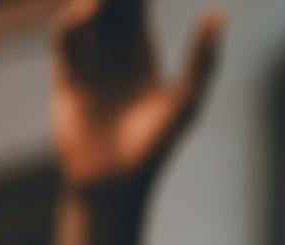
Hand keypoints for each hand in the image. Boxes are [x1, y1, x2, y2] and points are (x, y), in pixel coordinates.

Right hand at [50, 0, 223, 194]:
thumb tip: (219, 14)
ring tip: (104, 0)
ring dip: (94, 0)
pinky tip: (90, 14)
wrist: (113, 185)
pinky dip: (74, 20)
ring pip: (87, 12)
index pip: (139, 2)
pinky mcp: (66, 77)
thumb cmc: (154, 149)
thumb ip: (202, 60)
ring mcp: (88, 63)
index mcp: (141, 52)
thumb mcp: (185, 103)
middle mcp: (113, 52)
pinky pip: (65, 37)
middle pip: (113, 3)